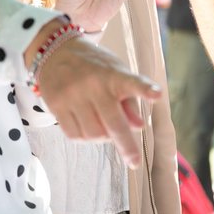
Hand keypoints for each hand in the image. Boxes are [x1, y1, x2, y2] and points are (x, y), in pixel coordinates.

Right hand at [35, 36, 162, 166]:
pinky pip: (74, 135)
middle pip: (113, 124)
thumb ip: (130, 99)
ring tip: (103, 127)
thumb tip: (139, 126)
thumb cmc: (94, 66)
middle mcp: (93, 85)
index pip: (131, 82)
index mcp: (112, 75)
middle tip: (134, 161)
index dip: (144, 89)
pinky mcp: (56, 105)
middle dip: (126, 146)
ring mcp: (73, 95)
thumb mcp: (116, 72)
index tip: (157, 94)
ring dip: (102, 138)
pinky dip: (85, 137)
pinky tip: (87, 125)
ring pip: (93, 134)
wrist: (56, 52)